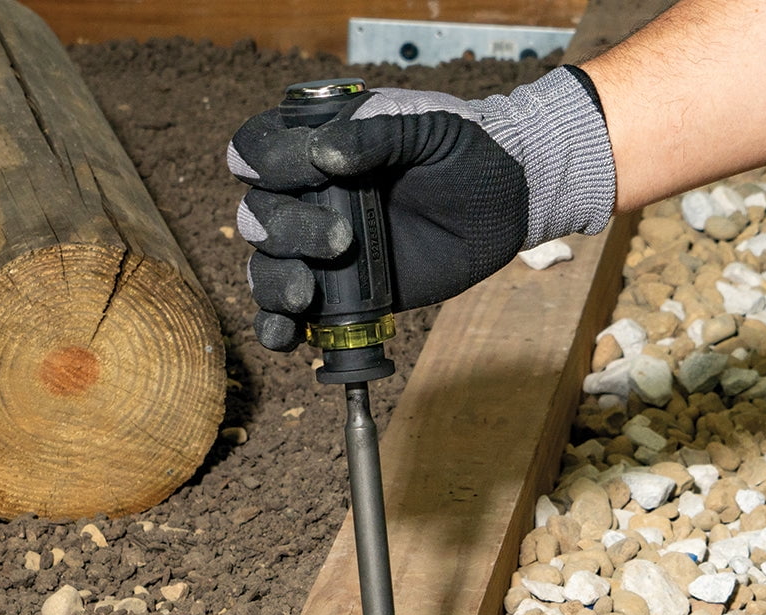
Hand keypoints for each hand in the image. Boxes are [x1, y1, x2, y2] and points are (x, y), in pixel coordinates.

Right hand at [228, 66, 615, 350]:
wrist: (505, 201)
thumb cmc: (466, 151)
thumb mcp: (428, 127)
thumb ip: (377, 134)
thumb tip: (324, 153)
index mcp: (316, 144)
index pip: (259, 150)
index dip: (269, 163)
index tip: (312, 172)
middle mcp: (308, 197)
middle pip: (259, 216)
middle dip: (286, 229)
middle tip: (341, 240)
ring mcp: (319, 250)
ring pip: (266, 268)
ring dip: (275, 282)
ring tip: (308, 294)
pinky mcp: (340, 294)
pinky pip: (291, 316)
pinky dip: (278, 329)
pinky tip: (288, 336)